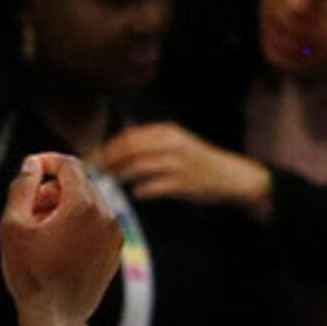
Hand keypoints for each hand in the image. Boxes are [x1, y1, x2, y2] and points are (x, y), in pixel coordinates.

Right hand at [0, 153, 121, 323]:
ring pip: (88, 205)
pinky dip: (77, 227)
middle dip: (52, 191)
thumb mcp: (13, 226)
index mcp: (82, 205)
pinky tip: (56, 249)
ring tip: (41, 235)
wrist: (56, 316)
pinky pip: (96, 225)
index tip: (30, 169)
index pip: (69, 165)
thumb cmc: (31, 273)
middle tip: (28, 213)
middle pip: (78, 184)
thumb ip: (22, 188)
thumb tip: (32, 164)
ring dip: (64, 209)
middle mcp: (105, 216)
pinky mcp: (115, 251)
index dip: (47, 161)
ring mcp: (114, 235)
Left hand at [100, 122, 270, 210]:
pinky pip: (149, 188)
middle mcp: (171, 145)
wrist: (231, 176)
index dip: (108, 147)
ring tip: (112, 182)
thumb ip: (149, 142)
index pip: (129, 136)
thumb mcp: (177, 142)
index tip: (95, 157)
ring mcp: (176, 165)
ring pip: (136, 169)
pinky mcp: (180, 185)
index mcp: (168, 132)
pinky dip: (139, 191)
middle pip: (128, 151)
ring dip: (119, 177)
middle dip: (108, 161)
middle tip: (97, 171)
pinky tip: (136, 193)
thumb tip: (113, 150)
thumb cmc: (198, 161)